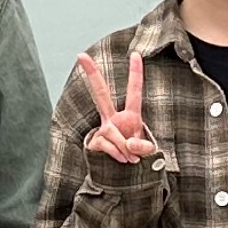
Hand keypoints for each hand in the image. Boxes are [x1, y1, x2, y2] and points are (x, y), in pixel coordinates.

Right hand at [76, 48, 157, 163]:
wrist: (121, 174)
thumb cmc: (135, 156)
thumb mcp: (147, 151)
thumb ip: (143, 146)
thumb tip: (129, 145)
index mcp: (130, 115)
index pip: (134, 92)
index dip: (136, 74)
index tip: (136, 54)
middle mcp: (113, 118)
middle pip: (100, 93)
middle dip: (91, 73)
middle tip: (81, 54)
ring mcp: (103, 129)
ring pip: (111, 131)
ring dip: (123, 147)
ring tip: (131, 159)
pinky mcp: (95, 142)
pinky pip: (106, 144)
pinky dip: (118, 153)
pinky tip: (123, 160)